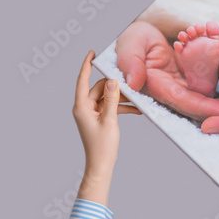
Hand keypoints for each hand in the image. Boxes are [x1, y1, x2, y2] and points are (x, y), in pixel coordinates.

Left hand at [72, 50, 140, 204]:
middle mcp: (85, 107)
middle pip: (100, 88)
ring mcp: (92, 113)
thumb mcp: (110, 120)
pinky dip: (122, 106)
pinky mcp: (100, 118)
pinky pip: (111, 106)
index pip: (83, 80)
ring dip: (121, 97)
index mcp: (82, 107)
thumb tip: (113, 81)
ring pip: (108, 97)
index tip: (92, 53)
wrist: (101, 165)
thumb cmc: (102, 146)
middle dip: (115, 85)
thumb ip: (112, 99)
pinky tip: (136, 109)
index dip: (87, 65)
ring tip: (136, 97)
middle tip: (131, 81)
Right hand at [116, 21, 218, 120]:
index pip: (184, 102)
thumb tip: (135, 83)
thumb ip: (131, 63)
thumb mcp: (129, 47)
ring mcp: (185, 84)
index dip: (204, 108)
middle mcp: (174, 91)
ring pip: (209, 96)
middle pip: (201, 104)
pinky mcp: (194, 76)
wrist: (141, 34)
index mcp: (158, 88)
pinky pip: (212, 82)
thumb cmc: (133, 39)